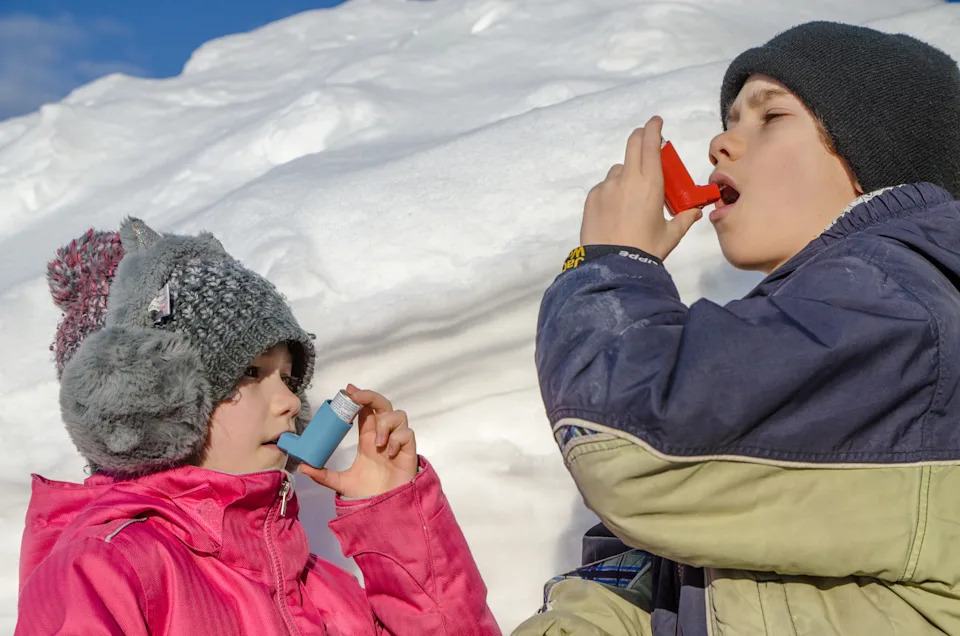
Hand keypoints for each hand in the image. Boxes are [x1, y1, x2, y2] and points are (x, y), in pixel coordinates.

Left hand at [299, 384, 417, 497]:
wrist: (384, 509)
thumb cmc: (367, 493)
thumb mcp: (340, 483)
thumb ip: (323, 474)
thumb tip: (302, 467)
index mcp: (368, 438)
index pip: (366, 410)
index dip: (359, 398)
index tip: (348, 390)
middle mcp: (383, 436)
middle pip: (382, 405)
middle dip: (371, 397)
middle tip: (357, 398)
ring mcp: (397, 442)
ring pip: (398, 415)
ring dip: (386, 424)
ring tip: (379, 443)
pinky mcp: (408, 451)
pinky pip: (407, 433)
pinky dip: (397, 439)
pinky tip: (390, 453)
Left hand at [580, 116, 701, 259]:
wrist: (612, 265)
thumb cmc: (646, 249)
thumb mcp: (670, 235)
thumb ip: (684, 219)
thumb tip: (696, 212)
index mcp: (650, 183)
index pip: (650, 144)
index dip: (653, 128)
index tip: (656, 122)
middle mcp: (627, 178)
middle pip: (632, 144)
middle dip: (640, 137)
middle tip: (646, 142)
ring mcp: (606, 187)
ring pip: (618, 170)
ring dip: (627, 174)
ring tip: (631, 198)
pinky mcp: (592, 197)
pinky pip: (604, 187)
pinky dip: (612, 191)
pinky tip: (615, 211)